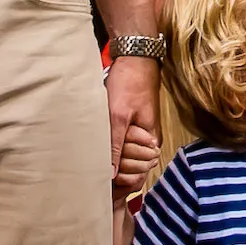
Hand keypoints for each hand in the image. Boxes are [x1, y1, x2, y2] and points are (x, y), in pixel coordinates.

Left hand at [105, 53, 160, 191]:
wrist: (135, 59)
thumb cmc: (130, 84)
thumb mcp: (118, 116)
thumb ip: (115, 146)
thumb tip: (111, 174)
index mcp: (151, 142)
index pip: (138, 177)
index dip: (121, 184)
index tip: (103, 185)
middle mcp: (149, 142)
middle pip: (133, 173)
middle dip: (116, 176)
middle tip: (96, 176)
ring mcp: (141, 135)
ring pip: (127, 163)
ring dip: (113, 165)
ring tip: (94, 166)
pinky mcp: (133, 128)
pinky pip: (124, 149)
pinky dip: (113, 153)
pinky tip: (100, 154)